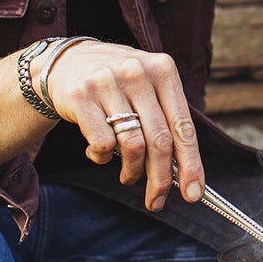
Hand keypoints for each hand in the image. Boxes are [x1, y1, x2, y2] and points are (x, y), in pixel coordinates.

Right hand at [45, 40, 203, 212]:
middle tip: (158, 200)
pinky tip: (99, 152)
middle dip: (162, 179)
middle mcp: (137, 72)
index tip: (193, 194)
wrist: (69, 61)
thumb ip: (166, 121)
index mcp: (163, 70)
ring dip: (133, 171)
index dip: (191, 165)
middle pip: (160, 141)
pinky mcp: (81, 95)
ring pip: (132, 146)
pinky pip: (102, 144)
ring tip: (129, 175)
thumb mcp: (148, 88)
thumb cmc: (118, 84)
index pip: (184, 127)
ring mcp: (108, 82)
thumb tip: (186, 174)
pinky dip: (102, 159)